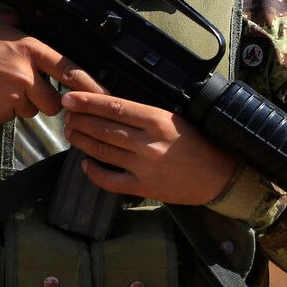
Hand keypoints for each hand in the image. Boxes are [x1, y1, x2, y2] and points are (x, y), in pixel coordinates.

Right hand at [0, 13, 105, 123]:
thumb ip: (14, 20)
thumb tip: (22, 15)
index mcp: (30, 49)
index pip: (69, 69)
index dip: (90, 84)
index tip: (105, 95)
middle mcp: (26, 74)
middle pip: (53, 102)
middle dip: (44, 100)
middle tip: (24, 88)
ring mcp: (13, 97)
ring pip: (31, 111)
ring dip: (21, 105)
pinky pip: (10, 118)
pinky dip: (2, 111)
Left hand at [62, 91, 238, 204]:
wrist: (219, 175)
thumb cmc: (199, 143)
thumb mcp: (175, 118)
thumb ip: (146, 115)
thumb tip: (114, 107)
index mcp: (157, 119)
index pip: (115, 106)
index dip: (88, 102)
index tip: (70, 98)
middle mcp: (148, 142)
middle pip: (104, 128)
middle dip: (80, 120)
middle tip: (66, 116)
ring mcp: (145, 166)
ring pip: (104, 151)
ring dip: (82, 141)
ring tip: (70, 133)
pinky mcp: (144, 187)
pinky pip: (111, 180)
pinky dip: (95, 172)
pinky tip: (85, 164)